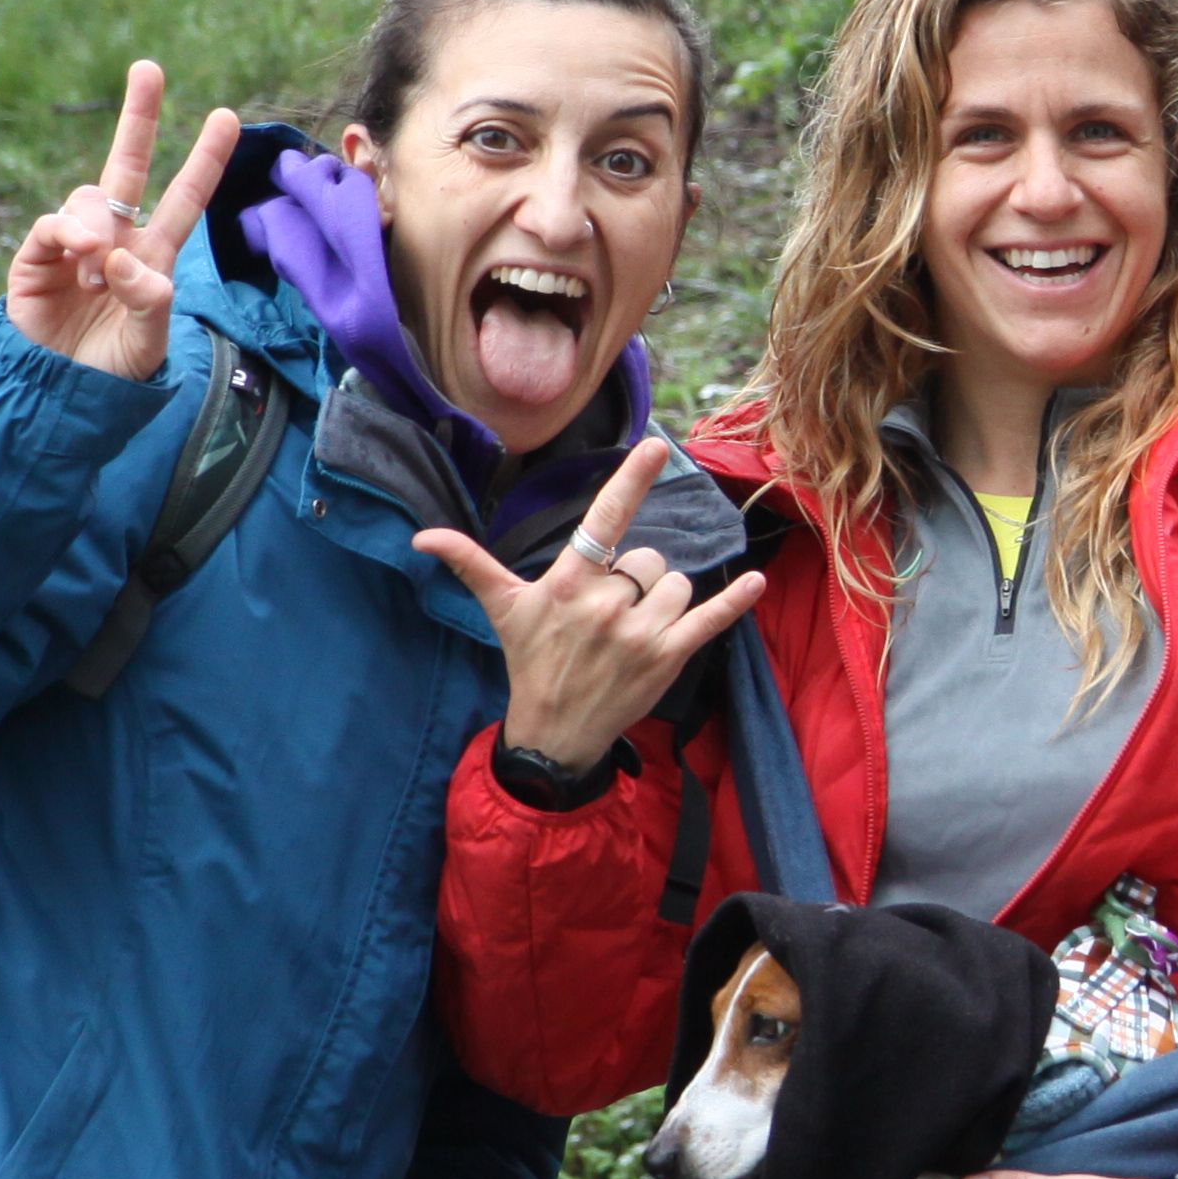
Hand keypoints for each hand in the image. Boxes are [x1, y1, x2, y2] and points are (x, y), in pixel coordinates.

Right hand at [7, 62, 241, 380]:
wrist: (59, 397)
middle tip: (149, 69)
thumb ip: (148, 302)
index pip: (184, 198)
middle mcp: (116, 240)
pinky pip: (53, 224)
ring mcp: (74, 245)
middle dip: (139, 117)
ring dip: (100, 226)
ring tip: (99, 276)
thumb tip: (120, 257)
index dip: (204, 160)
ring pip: (91, 198)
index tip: (227, 116)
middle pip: (128, 166)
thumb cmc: (112, 371)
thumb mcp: (148, 344)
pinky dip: (71, 232)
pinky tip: (83, 258)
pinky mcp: (37, 257)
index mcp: (153, 256)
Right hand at [415, 437, 766, 768]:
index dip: (631, 480)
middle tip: (609, 615)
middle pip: (647, 560)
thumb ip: (470, 563)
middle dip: (635, 580)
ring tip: (633, 631)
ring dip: (662, 601)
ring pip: (675, 584)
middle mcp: (606, 603)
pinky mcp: (669, 657)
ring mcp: (640, 632)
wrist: (554, 732)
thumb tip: (421, 538)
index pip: (604, 520)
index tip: (656, 446)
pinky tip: (755, 582)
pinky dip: (736, 601)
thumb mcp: (502, 609)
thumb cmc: (530, 660)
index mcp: (569, 582)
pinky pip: (711, 618)